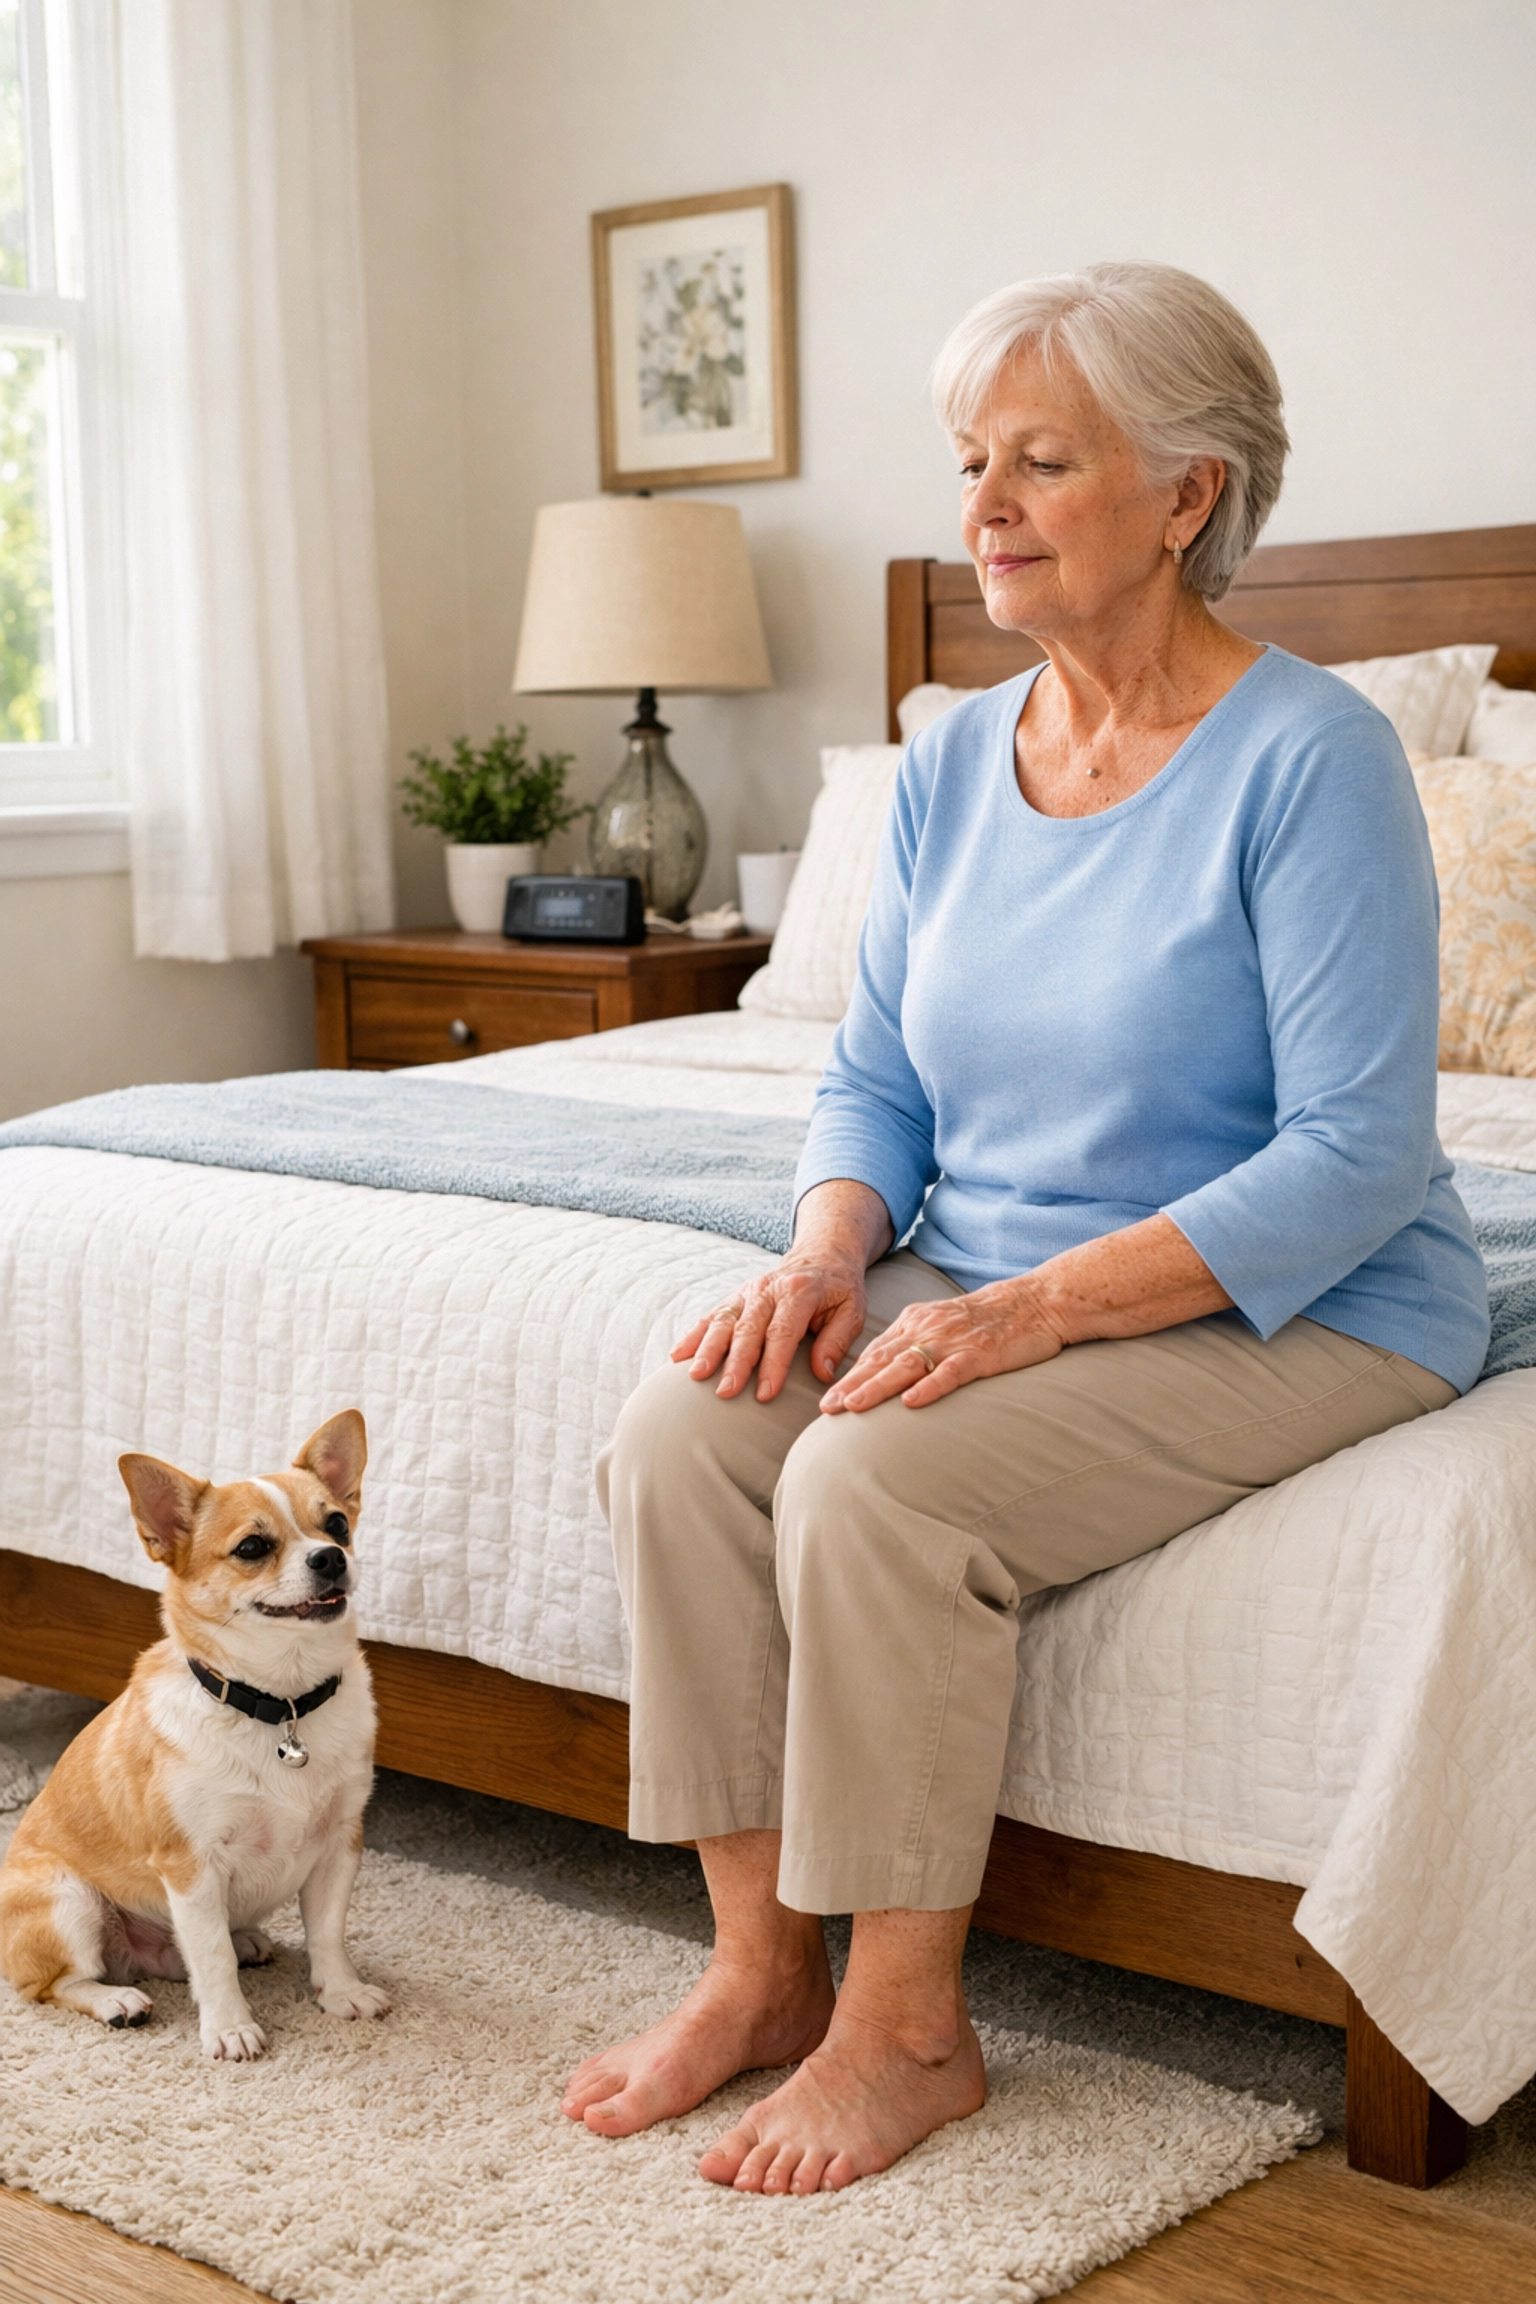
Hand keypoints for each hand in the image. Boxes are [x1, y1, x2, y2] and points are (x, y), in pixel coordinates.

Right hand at [672, 1254, 870, 1403]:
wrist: (821, 1256)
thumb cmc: (838, 1290)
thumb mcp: (852, 1312)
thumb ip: (837, 1342)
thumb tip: (822, 1374)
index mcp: (798, 1292)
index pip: (782, 1333)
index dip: (773, 1365)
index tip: (765, 1395)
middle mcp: (767, 1290)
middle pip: (747, 1329)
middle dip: (735, 1362)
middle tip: (726, 1392)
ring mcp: (746, 1292)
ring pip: (722, 1321)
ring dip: (707, 1349)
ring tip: (695, 1375)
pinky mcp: (734, 1298)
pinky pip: (711, 1316)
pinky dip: (693, 1336)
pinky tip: (678, 1356)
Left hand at [819, 1275, 1066, 1413]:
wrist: (1036, 1302)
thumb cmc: (987, 1320)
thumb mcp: (941, 1324)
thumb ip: (913, 1344)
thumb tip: (881, 1374)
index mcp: (915, 1322)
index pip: (875, 1354)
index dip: (849, 1377)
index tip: (826, 1401)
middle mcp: (928, 1330)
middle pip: (882, 1360)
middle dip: (851, 1385)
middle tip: (825, 1409)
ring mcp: (953, 1342)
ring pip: (907, 1366)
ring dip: (877, 1387)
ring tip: (852, 1407)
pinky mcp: (980, 1355)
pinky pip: (950, 1372)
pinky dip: (930, 1387)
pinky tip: (911, 1402)